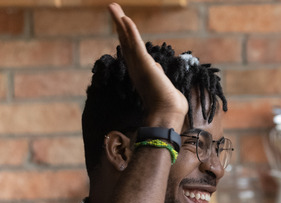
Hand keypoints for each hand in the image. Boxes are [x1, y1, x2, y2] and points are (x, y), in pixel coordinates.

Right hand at [108, 3, 187, 129]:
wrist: (168, 113)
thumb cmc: (169, 104)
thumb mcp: (163, 84)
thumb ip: (157, 74)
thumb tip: (157, 68)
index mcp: (140, 71)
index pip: (131, 49)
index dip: (125, 35)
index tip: (121, 23)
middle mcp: (136, 67)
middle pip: (125, 40)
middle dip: (119, 24)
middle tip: (112, 8)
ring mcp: (138, 65)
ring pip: (127, 39)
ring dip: (120, 22)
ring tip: (112, 6)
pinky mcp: (144, 64)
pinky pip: (135, 44)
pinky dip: (130, 31)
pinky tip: (125, 18)